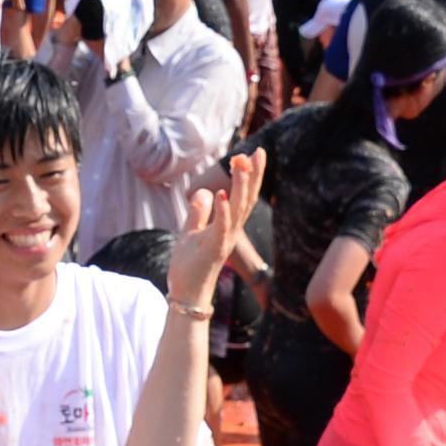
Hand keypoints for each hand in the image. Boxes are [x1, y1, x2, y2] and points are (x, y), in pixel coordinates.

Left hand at [165, 157, 258, 310]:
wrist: (186, 294)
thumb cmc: (190, 266)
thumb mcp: (190, 233)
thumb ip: (198, 213)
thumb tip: (203, 192)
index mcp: (226, 225)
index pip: (242, 196)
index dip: (249, 175)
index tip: (253, 153)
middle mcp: (230, 231)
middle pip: (246, 198)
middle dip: (253, 175)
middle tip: (258, 151)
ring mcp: (223, 240)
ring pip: (237, 209)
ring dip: (240, 186)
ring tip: (241, 164)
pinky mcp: (213, 250)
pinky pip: (220, 228)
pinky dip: (221, 211)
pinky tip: (220, 194)